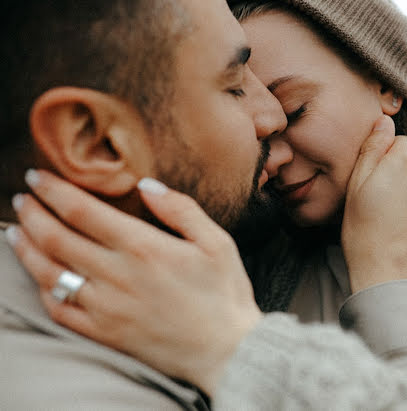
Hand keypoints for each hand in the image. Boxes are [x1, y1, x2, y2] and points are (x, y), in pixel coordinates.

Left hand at [8, 170, 262, 394]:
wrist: (226, 351)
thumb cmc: (225, 293)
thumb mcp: (217, 242)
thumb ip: (181, 209)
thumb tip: (146, 184)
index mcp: (143, 248)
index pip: (82, 211)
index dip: (53, 191)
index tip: (38, 177)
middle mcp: (117, 276)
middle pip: (56, 239)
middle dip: (32, 214)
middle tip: (23, 199)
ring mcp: (106, 308)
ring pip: (50, 274)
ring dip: (27, 249)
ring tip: (16, 232)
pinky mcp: (105, 333)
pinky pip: (61, 311)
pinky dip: (44, 291)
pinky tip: (41, 278)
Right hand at [342, 116, 406, 292]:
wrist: (392, 276)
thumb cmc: (365, 233)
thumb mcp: (356, 188)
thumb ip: (371, 149)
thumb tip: (383, 121)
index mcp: (403, 160)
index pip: (399, 144)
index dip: (386, 162)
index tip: (377, 184)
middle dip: (405, 177)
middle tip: (387, 206)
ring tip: (402, 222)